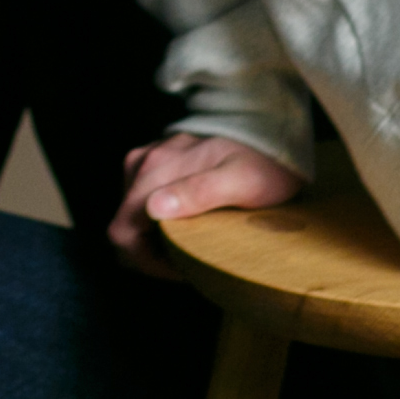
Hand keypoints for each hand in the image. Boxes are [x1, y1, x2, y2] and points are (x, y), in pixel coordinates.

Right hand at [109, 132, 303, 263]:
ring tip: (189, 245)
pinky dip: (157, 219)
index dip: (146, 259)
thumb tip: (154, 209)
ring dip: (153, 236)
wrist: (274, 130)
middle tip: (188, 261)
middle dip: (150, 251)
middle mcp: (146, 160)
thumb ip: (199, 192)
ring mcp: (150, 157)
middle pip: (124, 222)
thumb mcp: (241, 183)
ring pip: (132, 211)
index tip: (180, 268)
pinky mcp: (160, 159)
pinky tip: (186, 224)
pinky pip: (142, 197)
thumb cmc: (264, 162)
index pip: (124, 229)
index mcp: (159, 168)